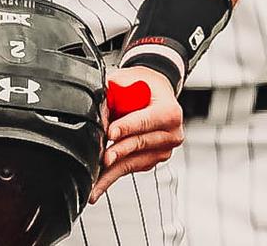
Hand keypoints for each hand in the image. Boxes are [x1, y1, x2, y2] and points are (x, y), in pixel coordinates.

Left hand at [89, 67, 180, 202]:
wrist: (156, 92)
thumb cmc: (143, 85)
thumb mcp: (128, 81)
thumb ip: (113, 93)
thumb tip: (97, 112)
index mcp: (169, 112)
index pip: (145, 121)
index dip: (126, 127)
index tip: (110, 133)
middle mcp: (171, 134)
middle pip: (139, 144)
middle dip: (118, 152)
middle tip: (102, 161)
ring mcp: (163, 150)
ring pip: (133, 162)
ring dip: (112, 173)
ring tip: (94, 184)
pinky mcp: (153, 160)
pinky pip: (131, 167)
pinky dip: (114, 174)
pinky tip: (99, 182)